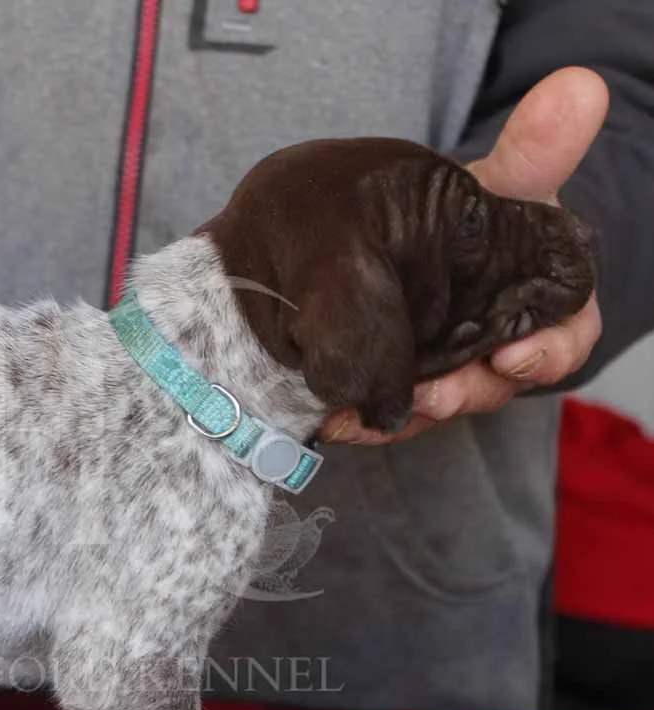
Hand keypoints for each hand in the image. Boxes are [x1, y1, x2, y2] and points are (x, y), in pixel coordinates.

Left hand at [322, 66, 608, 447]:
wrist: (405, 236)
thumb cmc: (471, 221)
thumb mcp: (504, 185)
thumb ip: (535, 150)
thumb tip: (579, 88)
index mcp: (537, 312)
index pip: (561, 344)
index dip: (545, 354)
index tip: (516, 356)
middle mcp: (494, 354)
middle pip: (490, 389)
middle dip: (463, 395)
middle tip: (436, 395)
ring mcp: (443, 377)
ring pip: (431, 409)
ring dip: (403, 414)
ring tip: (368, 411)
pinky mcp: (393, 390)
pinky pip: (379, 417)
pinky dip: (355, 418)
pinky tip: (332, 416)